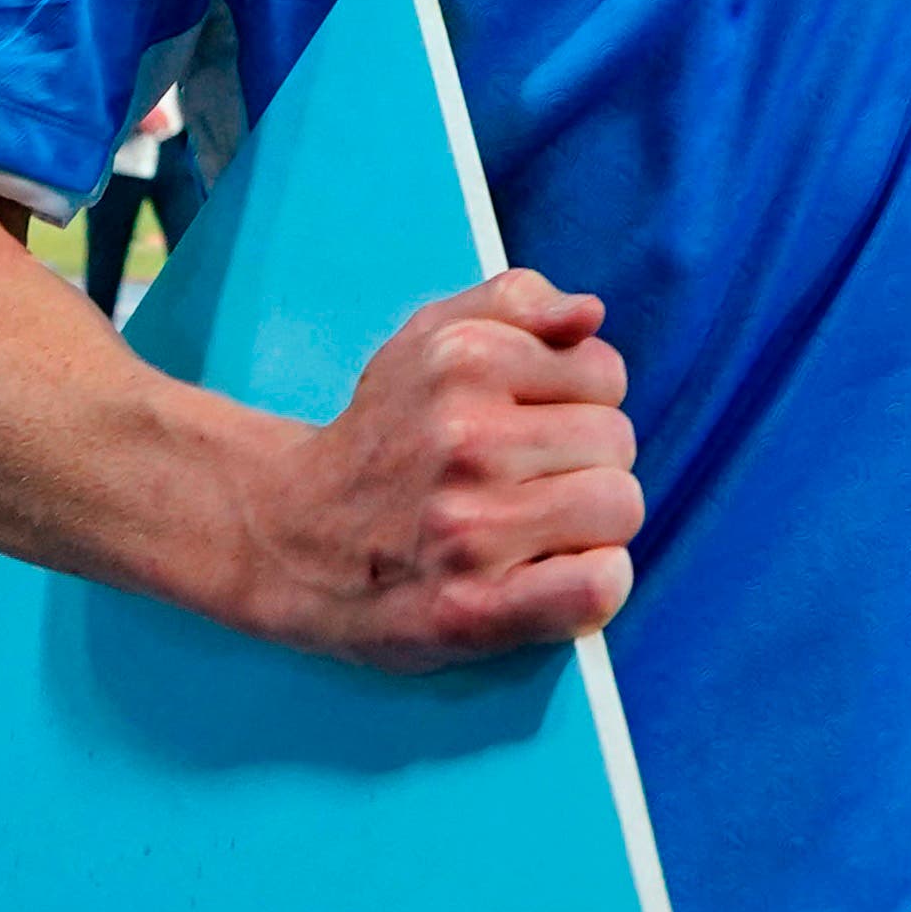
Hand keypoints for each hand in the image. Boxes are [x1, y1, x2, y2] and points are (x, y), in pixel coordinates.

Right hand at [231, 269, 640, 670]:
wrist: (292, 535)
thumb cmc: (383, 434)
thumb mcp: (428, 336)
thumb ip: (516, 303)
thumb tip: (590, 314)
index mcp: (462, 360)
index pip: (606, 373)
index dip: (578, 400)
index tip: (532, 425)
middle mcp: (466, 439)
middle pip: (618, 442)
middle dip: (585, 460)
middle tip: (528, 482)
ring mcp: (469, 528)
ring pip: (618, 509)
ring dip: (590, 523)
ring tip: (534, 526)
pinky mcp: (472, 609)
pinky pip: (597, 587)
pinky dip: (596, 583)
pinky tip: (557, 573)